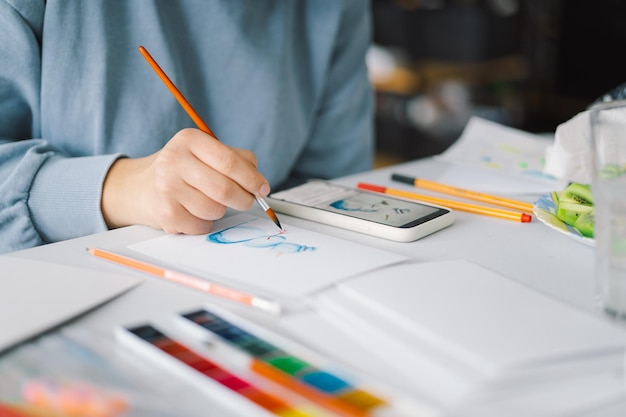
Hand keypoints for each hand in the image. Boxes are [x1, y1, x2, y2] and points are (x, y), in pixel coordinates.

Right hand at [101, 128, 270, 233]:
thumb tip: (260, 183)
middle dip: (243, 199)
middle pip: (224, 189)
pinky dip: (207, 222)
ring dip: (221, 210)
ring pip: (215, 209)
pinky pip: (203, 225)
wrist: (141, 188)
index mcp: (189, 140)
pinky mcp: (166, 213)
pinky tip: (195, 212)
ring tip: (210, 202)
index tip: (263, 188)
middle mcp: (174, 161)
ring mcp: (167, 188)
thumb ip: (236, 160)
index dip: (252, 179)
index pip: (230, 162)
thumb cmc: (184, 169)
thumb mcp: (206, 152)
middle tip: (247, 201)